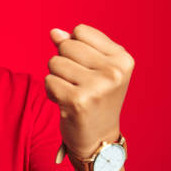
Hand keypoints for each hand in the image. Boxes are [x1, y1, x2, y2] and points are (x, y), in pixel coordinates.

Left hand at [44, 24, 133, 157]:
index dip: (74, 47)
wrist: (98, 140)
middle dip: (63, 62)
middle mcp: (113, 72)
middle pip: (66, 45)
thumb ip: (75, 46)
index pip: (80, 31)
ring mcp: (97, 87)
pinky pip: (48, 81)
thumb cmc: (94, 99)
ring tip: (72, 93)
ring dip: (56, 78)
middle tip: (77, 83)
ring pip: (54, 62)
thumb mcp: (93, 68)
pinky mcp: (78, 101)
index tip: (86, 68)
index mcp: (122, 59)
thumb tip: (54, 32)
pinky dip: (51, 92)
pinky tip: (65, 103)